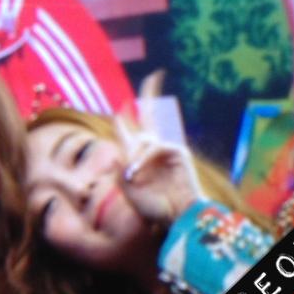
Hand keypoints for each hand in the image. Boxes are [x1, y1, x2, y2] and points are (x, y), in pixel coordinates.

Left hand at [115, 81, 204, 225]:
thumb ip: (120, 169)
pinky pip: (154, 147)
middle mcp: (152, 150)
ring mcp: (166, 149)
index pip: (129, 132)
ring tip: (133, 176)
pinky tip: (137, 171)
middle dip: (151, 93)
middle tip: (155, 75)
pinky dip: (143, 159)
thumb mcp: (128, 189)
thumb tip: (116, 149)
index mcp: (137, 158)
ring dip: (135, 156)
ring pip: (144, 138)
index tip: (121, 107)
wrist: (177, 218)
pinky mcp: (178, 151)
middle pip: (150, 115)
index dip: (124, 119)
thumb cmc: (153, 208)